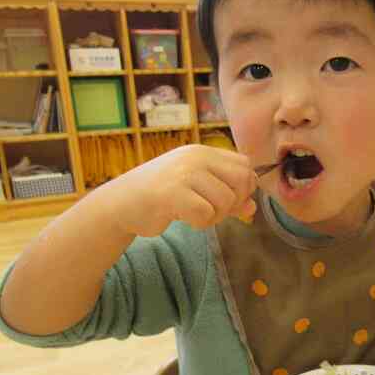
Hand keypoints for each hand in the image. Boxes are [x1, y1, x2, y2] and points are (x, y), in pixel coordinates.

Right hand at [105, 144, 257, 236]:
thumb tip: (253, 207)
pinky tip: (183, 218)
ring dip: (215, 216)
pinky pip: (206, 213)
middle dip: (234, 202)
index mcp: (202, 152)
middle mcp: (195, 157)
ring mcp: (184, 173)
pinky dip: (199, 223)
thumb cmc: (161, 196)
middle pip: (243, 181)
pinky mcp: (172, 193)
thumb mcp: (198, 190)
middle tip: (212, 210)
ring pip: (226, 200)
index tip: (228, 199)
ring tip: (194, 214)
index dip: (244, 187)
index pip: (245, 165)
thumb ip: (226, 196)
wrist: (121, 204)